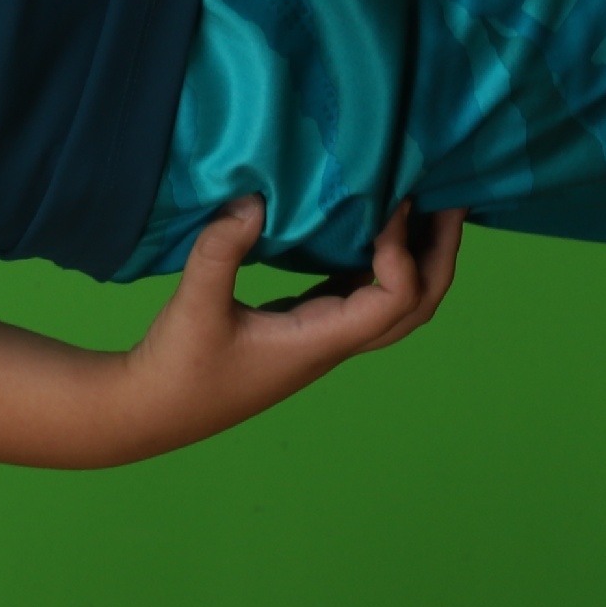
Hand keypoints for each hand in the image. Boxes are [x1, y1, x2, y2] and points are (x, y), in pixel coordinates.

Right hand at [115, 196, 462, 453]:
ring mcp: (323, 338)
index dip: (403, 252)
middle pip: (417, 305)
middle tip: (449, 196)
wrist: (156, 410)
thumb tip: (252, 197)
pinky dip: (380, 260)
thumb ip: (221, 250)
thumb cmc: (178, 368)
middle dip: (440, 252)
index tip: (389, 201)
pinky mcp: (304, 328)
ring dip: (418, 258)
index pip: (394, 299)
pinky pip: (363, 295)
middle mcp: (335, 343)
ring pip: (397, 303)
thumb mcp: (194, 307)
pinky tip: (368, 225)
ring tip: (423, 205)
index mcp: (321, 341)